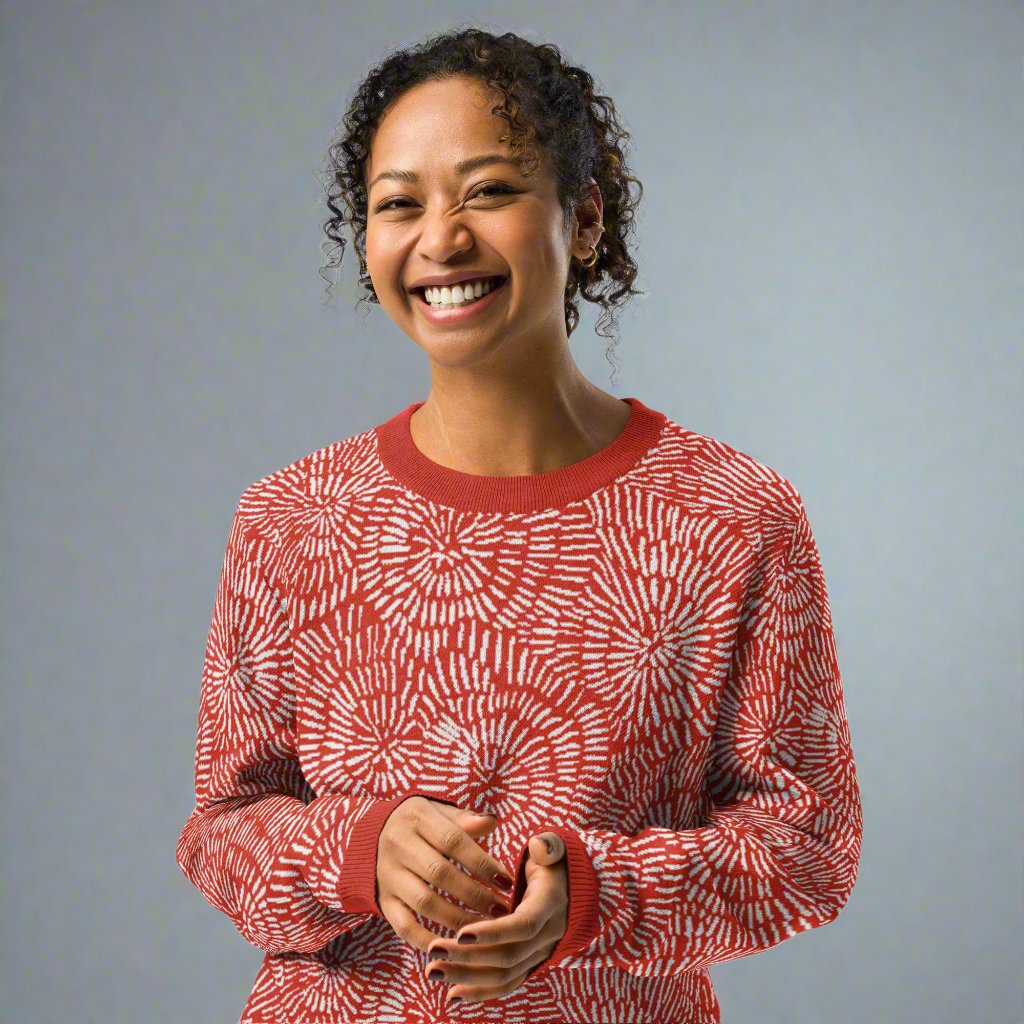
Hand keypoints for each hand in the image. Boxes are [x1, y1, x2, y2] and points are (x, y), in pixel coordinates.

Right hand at [376, 796, 516, 953]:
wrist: (366, 836)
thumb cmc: (416, 824)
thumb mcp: (436, 811)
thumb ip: (463, 819)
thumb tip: (493, 821)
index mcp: (417, 818)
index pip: (454, 841)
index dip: (482, 863)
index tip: (506, 881)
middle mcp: (399, 845)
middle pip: (441, 874)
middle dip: (475, 895)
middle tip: (502, 910)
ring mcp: (388, 875)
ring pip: (425, 902)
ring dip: (458, 919)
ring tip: (486, 928)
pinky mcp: (382, 900)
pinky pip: (403, 925)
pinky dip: (427, 939)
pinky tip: (452, 945)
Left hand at [423, 831, 568, 1006]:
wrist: (570, 887)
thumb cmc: (553, 862)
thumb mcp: (553, 848)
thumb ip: (547, 845)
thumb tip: (538, 846)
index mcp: (550, 905)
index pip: (523, 926)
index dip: (493, 932)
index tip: (460, 933)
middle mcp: (547, 936)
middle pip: (508, 956)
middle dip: (469, 957)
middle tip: (433, 951)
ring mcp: (539, 953)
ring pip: (504, 975)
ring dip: (467, 977)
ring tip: (433, 971)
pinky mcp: (529, 964)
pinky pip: (506, 983)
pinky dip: (480, 992)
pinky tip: (451, 995)